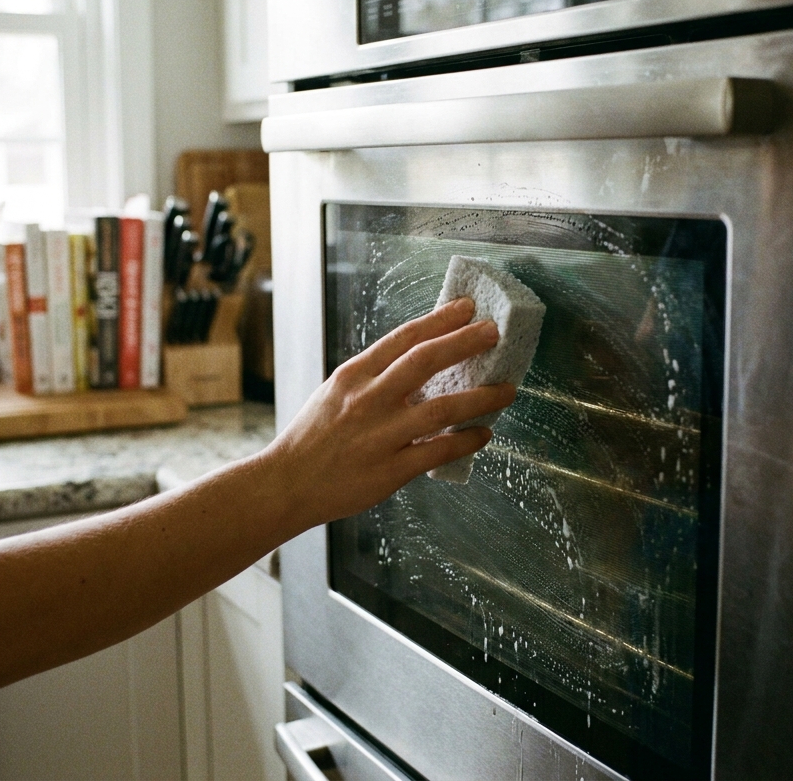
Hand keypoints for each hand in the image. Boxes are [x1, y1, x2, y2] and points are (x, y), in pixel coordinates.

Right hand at [264, 297, 514, 527]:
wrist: (286, 484)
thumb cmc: (313, 438)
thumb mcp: (335, 393)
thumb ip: (374, 376)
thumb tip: (421, 359)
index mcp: (354, 376)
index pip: (403, 338)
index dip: (439, 320)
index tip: (466, 308)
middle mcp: (368, 400)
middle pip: (426, 361)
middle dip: (465, 342)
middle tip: (494, 333)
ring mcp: (380, 436)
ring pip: (443, 408)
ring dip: (482, 397)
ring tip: (506, 390)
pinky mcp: (390, 470)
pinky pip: (440, 451)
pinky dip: (467, 440)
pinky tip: (483, 434)